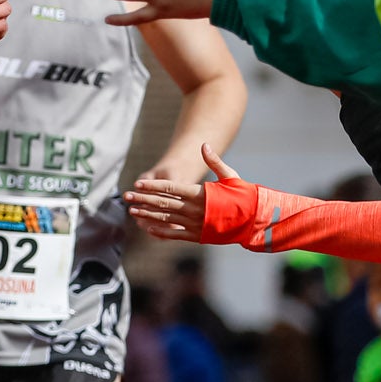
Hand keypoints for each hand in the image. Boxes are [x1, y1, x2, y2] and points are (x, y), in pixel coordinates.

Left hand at [124, 144, 238, 242]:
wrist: (254, 221)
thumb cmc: (243, 196)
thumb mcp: (230, 177)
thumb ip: (214, 161)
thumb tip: (204, 145)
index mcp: (200, 194)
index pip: (170, 188)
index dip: (152, 186)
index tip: (137, 183)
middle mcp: (195, 210)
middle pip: (163, 203)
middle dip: (143, 199)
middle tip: (127, 195)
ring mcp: (195, 225)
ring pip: (165, 219)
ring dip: (147, 214)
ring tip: (132, 210)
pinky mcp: (197, 236)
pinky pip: (174, 234)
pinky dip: (159, 231)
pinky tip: (147, 227)